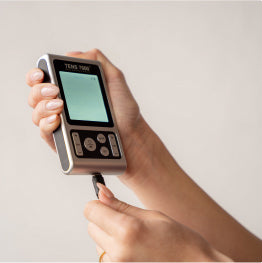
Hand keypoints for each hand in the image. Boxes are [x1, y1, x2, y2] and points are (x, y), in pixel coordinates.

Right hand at [26, 49, 154, 179]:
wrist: (130, 133)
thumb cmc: (123, 109)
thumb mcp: (114, 78)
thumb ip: (97, 61)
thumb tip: (73, 55)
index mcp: (69, 90)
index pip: (44, 80)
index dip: (37, 75)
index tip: (41, 74)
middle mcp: (60, 105)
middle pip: (36, 96)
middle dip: (40, 90)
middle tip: (54, 90)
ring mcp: (59, 123)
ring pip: (37, 113)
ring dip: (43, 106)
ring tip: (60, 105)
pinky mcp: (61, 140)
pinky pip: (45, 132)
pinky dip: (47, 124)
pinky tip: (57, 119)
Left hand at [84, 184, 231, 261]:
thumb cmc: (178, 241)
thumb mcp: (151, 215)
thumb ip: (120, 205)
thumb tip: (101, 192)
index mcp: (127, 231)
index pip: (91, 211)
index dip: (99, 203)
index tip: (106, 202)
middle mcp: (118, 251)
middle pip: (92, 226)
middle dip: (104, 219)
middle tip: (125, 219)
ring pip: (97, 241)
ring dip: (108, 235)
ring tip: (133, 236)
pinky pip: (105, 255)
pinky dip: (113, 248)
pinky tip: (132, 247)